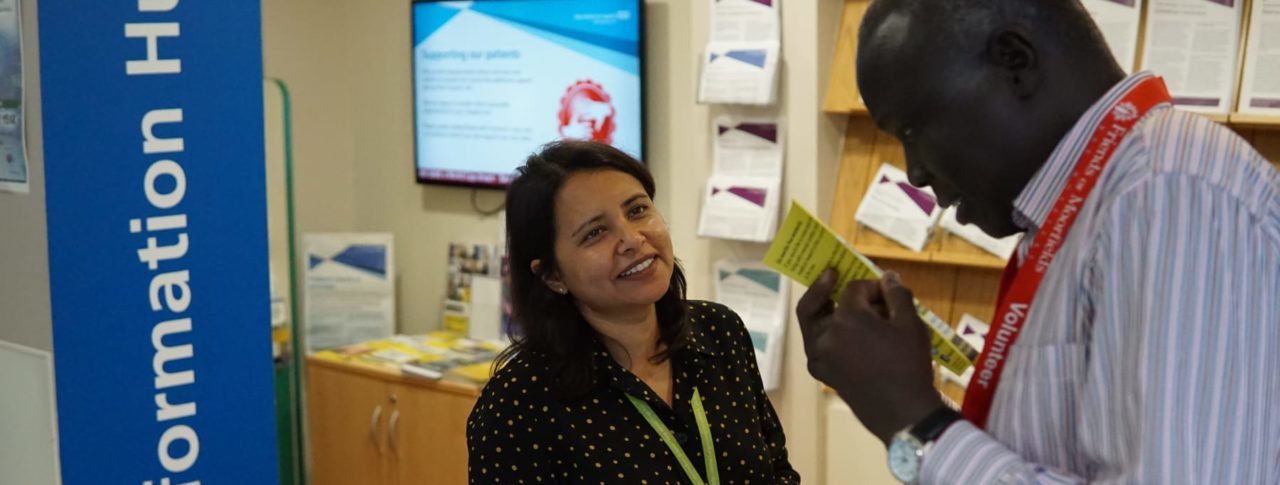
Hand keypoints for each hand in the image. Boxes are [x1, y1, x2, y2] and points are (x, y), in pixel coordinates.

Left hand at [796, 269, 941, 444]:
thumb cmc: (910, 364)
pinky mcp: (822, 372)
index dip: (871, 286)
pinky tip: (839, 332)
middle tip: (831, 275)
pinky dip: (824, 334)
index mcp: (847, 318)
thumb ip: (897, 295)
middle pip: (817, 302)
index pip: (854, 289)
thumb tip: (887, 277)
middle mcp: (825, 335)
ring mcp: (819, 356)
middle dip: (826, 287)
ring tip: (835, 302)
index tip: (886, 290)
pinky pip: (816, 345)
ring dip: (822, 310)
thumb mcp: (911, 324)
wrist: (903, 413)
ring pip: (811, 324)